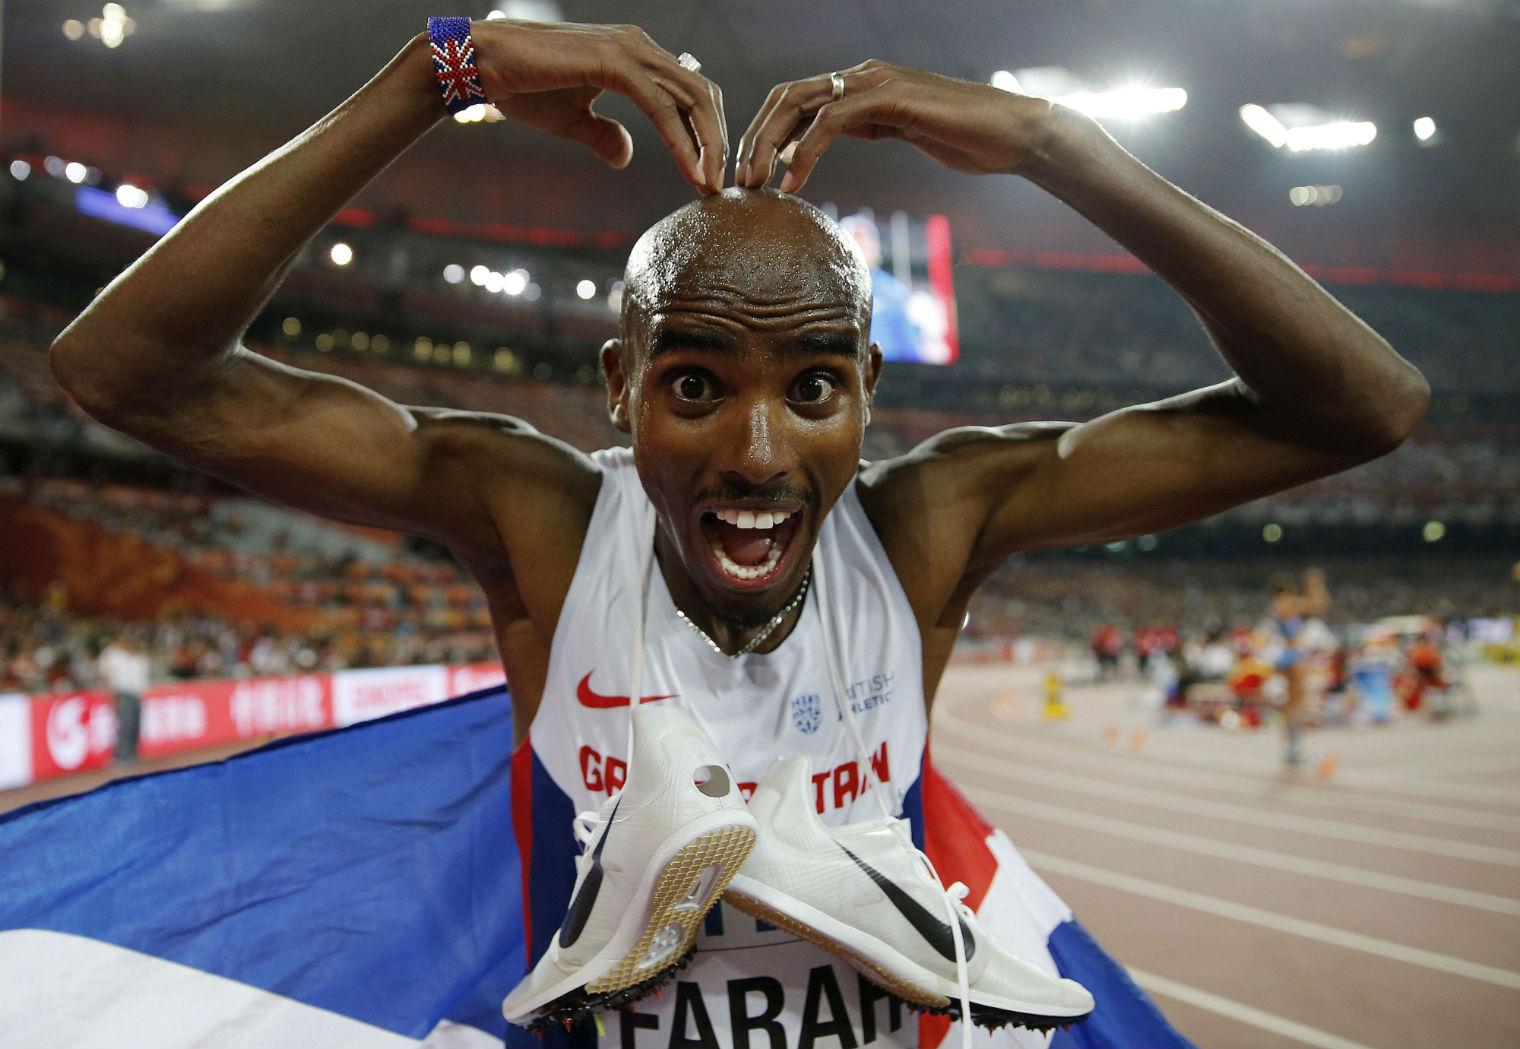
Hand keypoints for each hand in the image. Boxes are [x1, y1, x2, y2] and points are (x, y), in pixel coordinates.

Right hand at [470, 20, 726, 193]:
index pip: (687, 93)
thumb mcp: (573, 121)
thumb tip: (626, 156)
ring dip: (706, 144)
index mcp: (635, 56)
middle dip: (715, 140)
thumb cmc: (523, 88)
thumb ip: (604, 135)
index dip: (704, 133)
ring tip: (709, 184)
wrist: (485, 66)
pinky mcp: (615, 61)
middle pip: (700, 93)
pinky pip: (661, 106)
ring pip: (690, 97)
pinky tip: (690, 169)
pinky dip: (681, 140)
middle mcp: (639, 46)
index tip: (706, 174)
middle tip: (717, 184)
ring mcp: (630, 49)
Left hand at [735, 61, 1052, 192]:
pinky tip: (792, 180)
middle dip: (754, 136)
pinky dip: (804, 150)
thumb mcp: (905, 132)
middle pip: (786, 96)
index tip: (750, 171)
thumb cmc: (966, 140)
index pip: (796, 100)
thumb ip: (869, 128)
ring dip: (768, 144)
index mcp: (862, 85)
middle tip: (737, 179)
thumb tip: (830, 142)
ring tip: (754, 182)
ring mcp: (875, 83)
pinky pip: (830, 120)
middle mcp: (862, 76)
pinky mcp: (888, 98)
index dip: (765, 132)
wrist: (1012, 134)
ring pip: (799, 104)